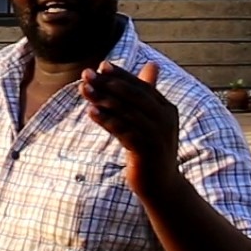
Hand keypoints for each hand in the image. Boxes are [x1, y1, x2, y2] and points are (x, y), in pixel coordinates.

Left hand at [80, 61, 179, 193]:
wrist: (161, 186)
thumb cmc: (151, 149)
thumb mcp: (151, 120)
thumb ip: (147, 94)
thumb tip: (153, 64)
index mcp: (166, 109)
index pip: (141, 86)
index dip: (121, 74)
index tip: (101, 65)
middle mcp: (164, 120)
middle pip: (134, 96)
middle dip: (109, 83)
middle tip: (87, 75)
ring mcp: (157, 136)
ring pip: (127, 112)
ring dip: (103, 99)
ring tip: (84, 90)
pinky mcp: (146, 151)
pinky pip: (124, 132)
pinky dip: (107, 121)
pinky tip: (91, 112)